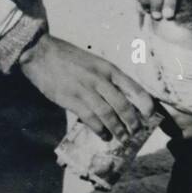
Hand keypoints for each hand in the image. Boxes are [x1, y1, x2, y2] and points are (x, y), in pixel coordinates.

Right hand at [19, 35, 156, 141]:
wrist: (41, 53)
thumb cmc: (67, 57)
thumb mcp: (93, 62)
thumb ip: (105, 78)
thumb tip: (119, 98)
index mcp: (107, 67)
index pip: (133, 86)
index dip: (144, 102)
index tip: (150, 114)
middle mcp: (99, 78)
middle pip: (122, 104)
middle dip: (132, 122)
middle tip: (136, 132)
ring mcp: (84, 89)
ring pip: (107, 114)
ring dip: (117, 129)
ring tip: (122, 139)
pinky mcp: (70, 99)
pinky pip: (89, 118)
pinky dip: (99, 129)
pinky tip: (103, 135)